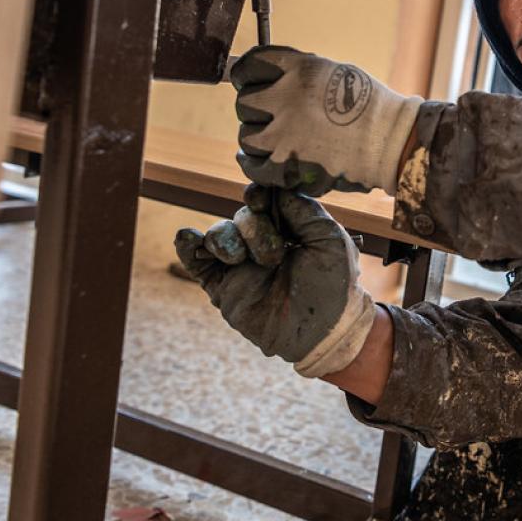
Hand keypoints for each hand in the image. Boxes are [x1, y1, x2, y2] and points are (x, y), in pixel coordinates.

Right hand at [174, 186, 376, 377]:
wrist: (324, 331)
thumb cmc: (335, 284)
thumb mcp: (329, 239)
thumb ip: (304, 210)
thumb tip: (278, 189)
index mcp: (286, 229)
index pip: (263, 202)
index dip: (257, 196)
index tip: (258, 199)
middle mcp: (261, 244)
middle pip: (242, 218)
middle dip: (253, 230)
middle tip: (273, 256)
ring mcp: (240, 265)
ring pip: (218, 235)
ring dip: (227, 240)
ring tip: (241, 260)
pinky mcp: (223, 287)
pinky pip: (196, 262)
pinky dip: (187, 246)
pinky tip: (187, 237)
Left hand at [232, 46, 421, 194]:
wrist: (393, 143)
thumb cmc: (371, 108)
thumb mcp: (336, 72)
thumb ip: (299, 74)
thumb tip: (268, 79)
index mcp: (301, 70)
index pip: (251, 66)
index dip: (248, 76)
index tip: (251, 83)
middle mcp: (288, 99)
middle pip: (245, 103)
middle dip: (256, 110)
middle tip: (270, 117)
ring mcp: (286, 135)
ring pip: (247, 136)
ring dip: (258, 138)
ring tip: (273, 141)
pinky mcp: (289, 167)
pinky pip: (254, 166)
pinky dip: (254, 164)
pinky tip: (261, 160)